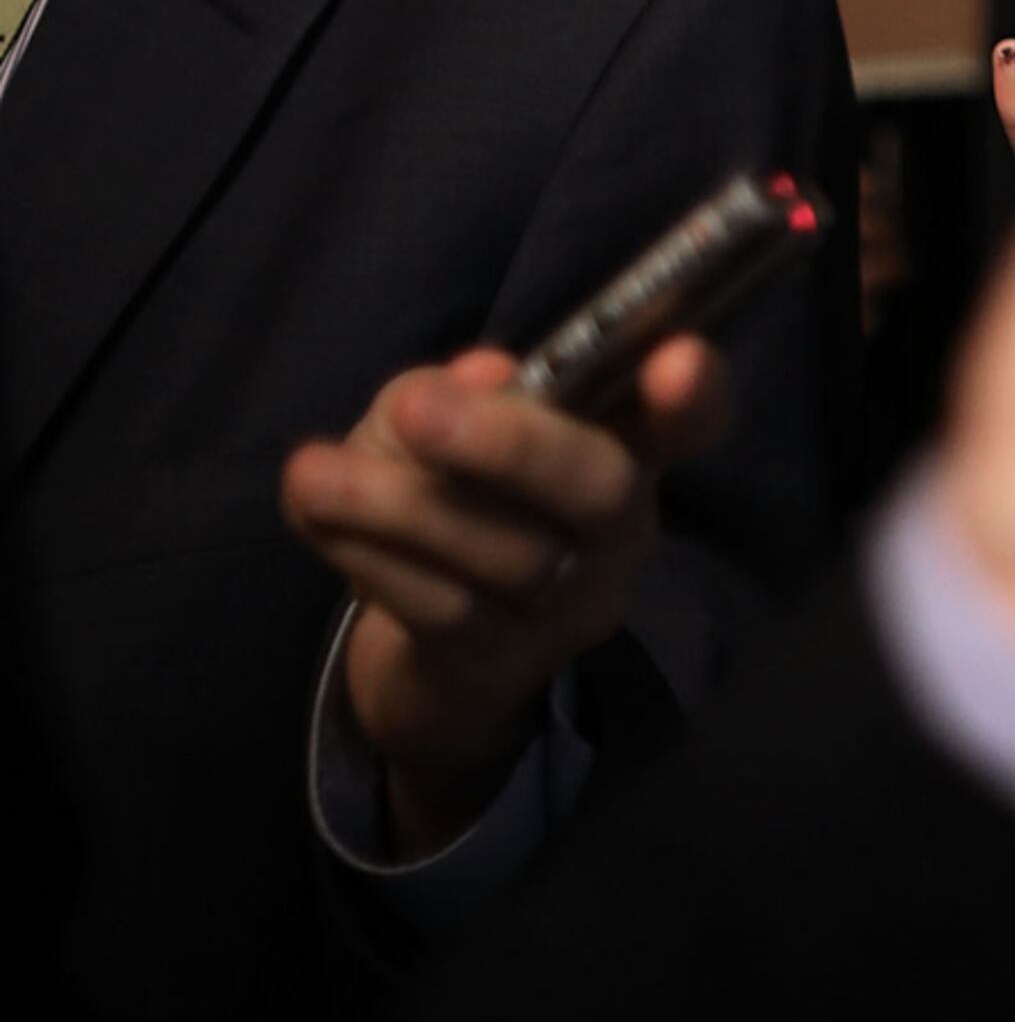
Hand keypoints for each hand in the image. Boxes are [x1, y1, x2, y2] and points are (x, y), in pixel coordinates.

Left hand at [283, 336, 731, 851]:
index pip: (692, 418)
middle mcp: (621, 526)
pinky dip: (369, 554)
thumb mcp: (440, 418)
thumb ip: (456, 385)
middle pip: (599, 487)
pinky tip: (316, 515)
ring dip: (395, 505)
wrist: (437, 654)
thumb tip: (485, 374)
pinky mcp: (504, 660)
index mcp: (627, 445)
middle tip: (415, 409)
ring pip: (504, 553)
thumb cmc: (450, 493)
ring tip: (311, 470)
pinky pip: (441, 605)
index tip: (675, 362)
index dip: (697, 391)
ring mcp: (570, 603)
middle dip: (509, 443)